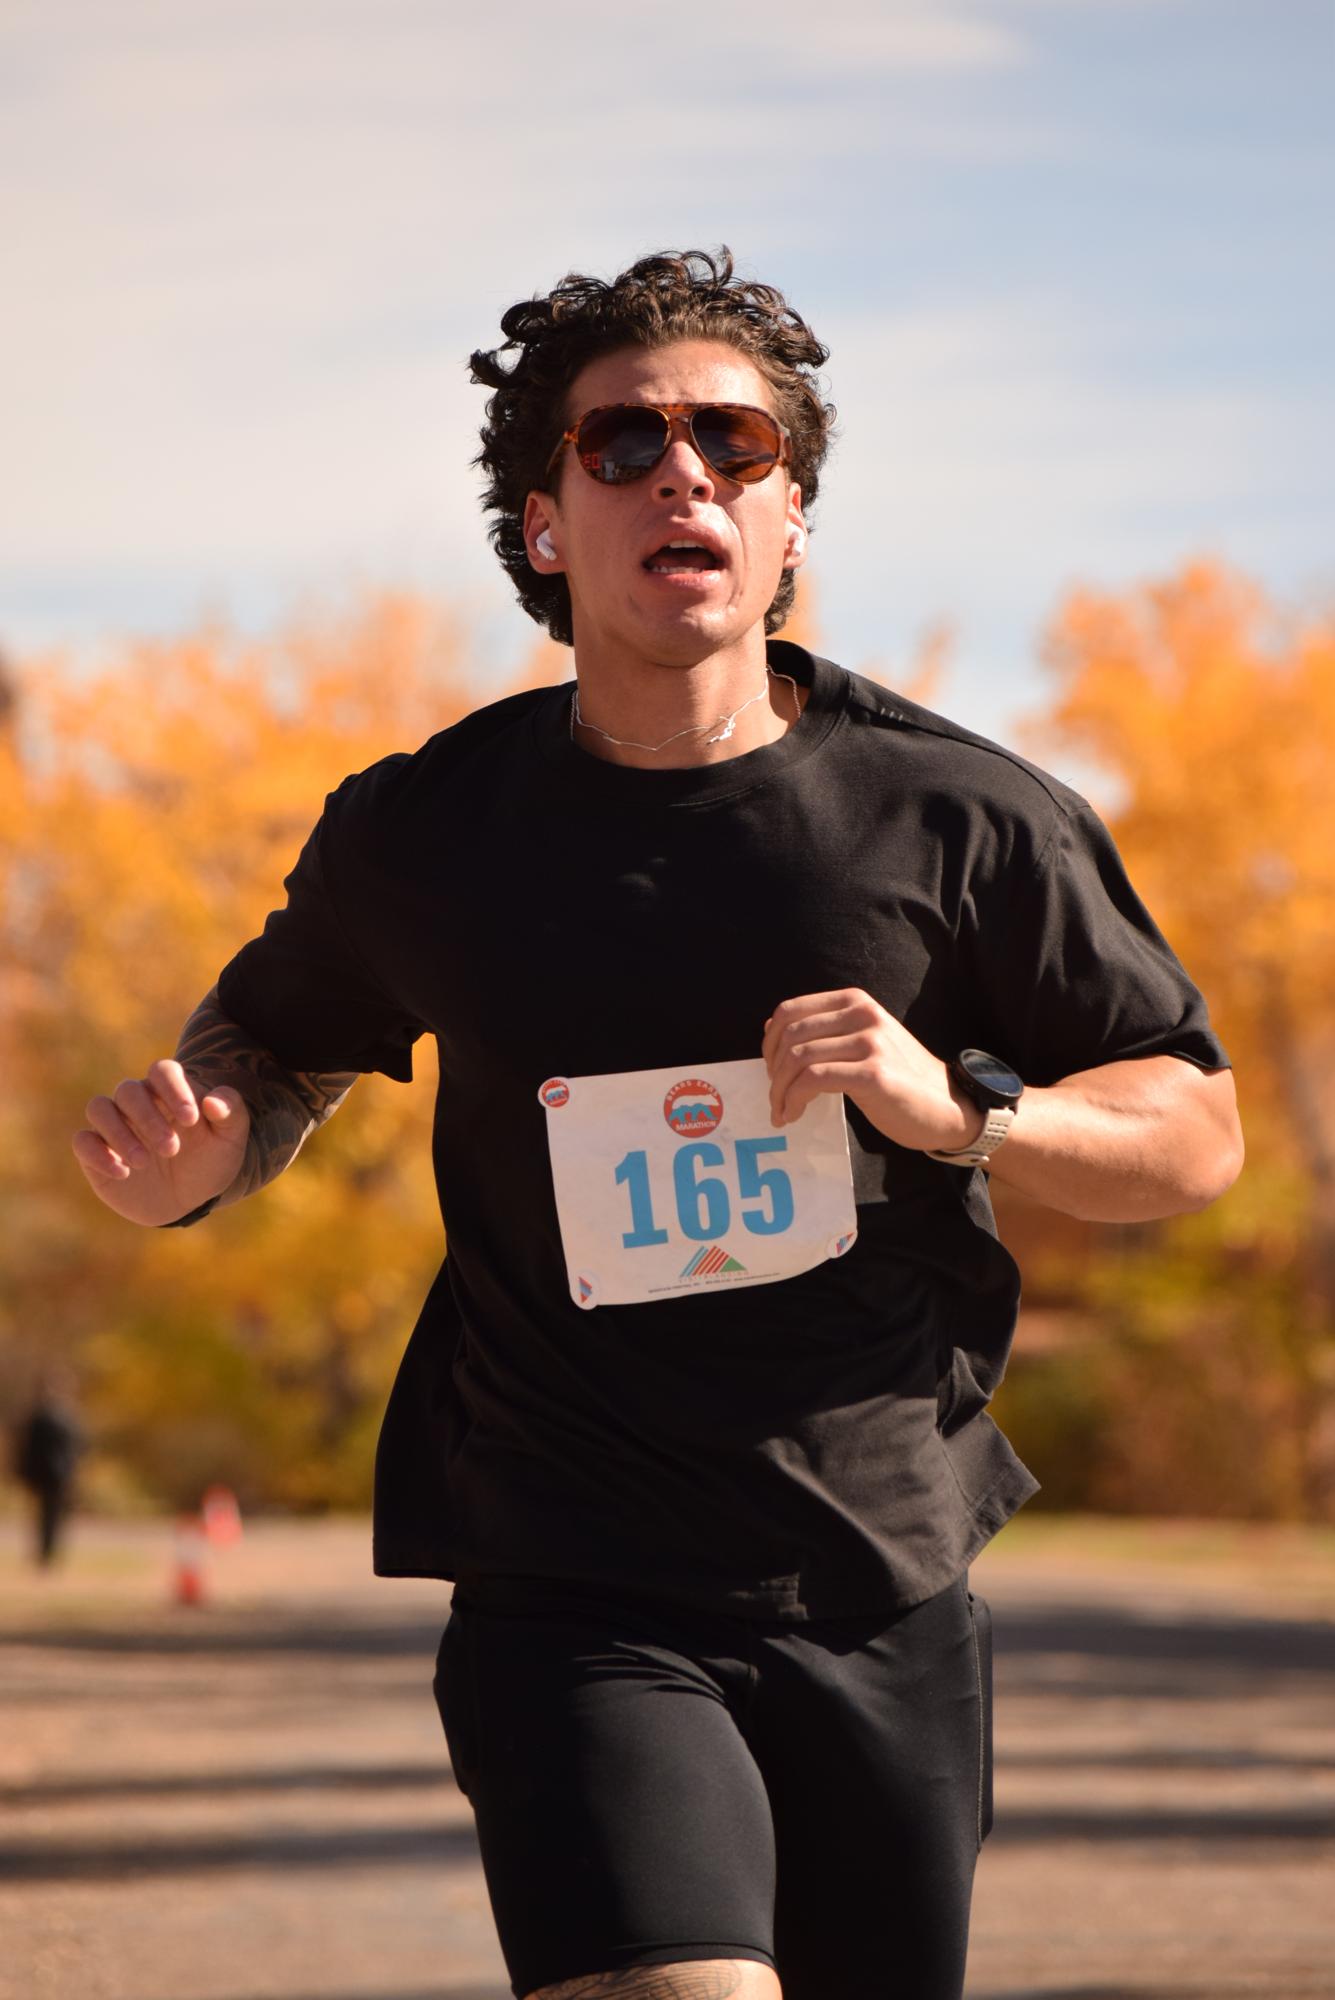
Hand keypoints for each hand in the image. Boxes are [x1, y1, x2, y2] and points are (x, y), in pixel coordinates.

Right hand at [72, 1060, 249, 1226]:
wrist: (188, 1200)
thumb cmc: (208, 1162)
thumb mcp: (230, 1141)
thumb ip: (232, 1114)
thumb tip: (213, 1102)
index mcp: (170, 1092)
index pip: (162, 1070)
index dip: (173, 1089)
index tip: (190, 1119)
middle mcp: (138, 1104)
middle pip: (128, 1090)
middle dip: (148, 1118)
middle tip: (172, 1149)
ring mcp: (114, 1126)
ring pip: (98, 1108)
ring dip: (119, 1134)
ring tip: (143, 1162)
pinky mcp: (95, 1152)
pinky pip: (82, 1141)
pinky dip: (98, 1154)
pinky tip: (123, 1173)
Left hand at [762, 988, 985, 1152]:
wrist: (947, 1105)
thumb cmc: (900, 1076)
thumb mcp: (863, 1041)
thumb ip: (826, 1031)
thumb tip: (772, 1027)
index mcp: (856, 1001)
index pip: (790, 1011)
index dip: (769, 1042)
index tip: (770, 1069)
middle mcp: (863, 1015)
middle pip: (790, 1036)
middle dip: (773, 1071)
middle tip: (775, 1097)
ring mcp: (870, 1043)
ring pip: (799, 1059)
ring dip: (780, 1090)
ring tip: (782, 1110)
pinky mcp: (874, 1074)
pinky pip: (814, 1080)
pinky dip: (794, 1099)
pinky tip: (793, 1114)